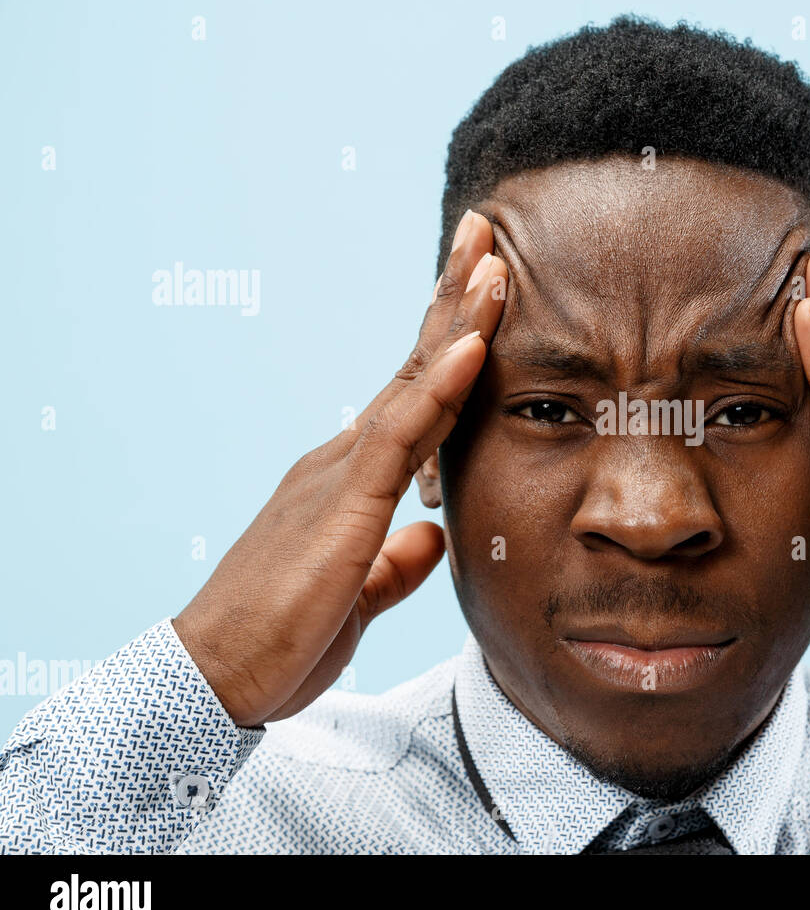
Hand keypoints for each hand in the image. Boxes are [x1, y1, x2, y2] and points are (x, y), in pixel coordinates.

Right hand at [172, 210, 506, 726]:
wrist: (218, 674)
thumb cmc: (282, 636)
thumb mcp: (361, 594)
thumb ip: (398, 560)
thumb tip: (434, 534)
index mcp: (354, 479)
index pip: (418, 396)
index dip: (454, 343)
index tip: (485, 291)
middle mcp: (346, 459)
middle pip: (416, 367)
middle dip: (453, 298)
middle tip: (484, 235)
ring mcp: (341, 473)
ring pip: (413, 382)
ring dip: (457, 319)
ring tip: (492, 260)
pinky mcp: (341, 504)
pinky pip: (401, 435)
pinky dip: (440, 386)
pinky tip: (472, 344)